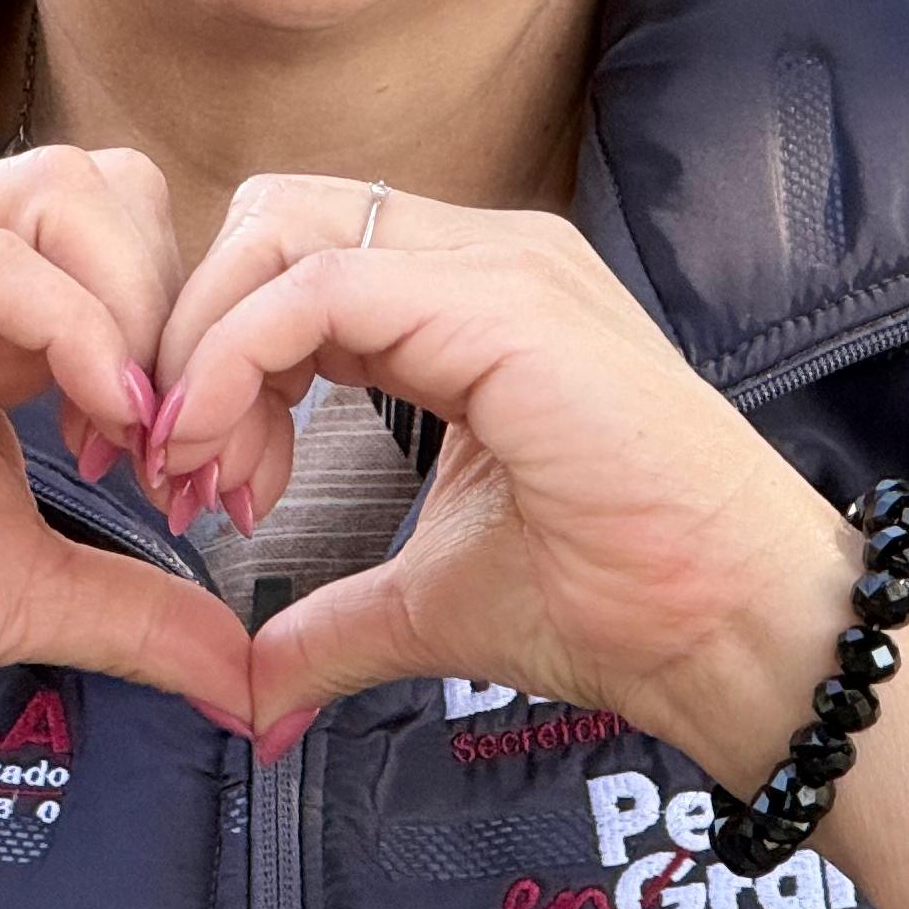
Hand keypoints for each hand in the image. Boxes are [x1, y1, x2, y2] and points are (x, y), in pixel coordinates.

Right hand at [0, 148, 254, 789]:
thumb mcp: (24, 592)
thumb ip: (140, 610)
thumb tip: (251, 677)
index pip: (133, 240)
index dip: (199, 341)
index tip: (208, 471)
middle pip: (114, 185)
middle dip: (181, 308)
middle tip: (185, 442)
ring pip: (65, 191)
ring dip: (137, 312)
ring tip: (138, 437)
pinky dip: (74, 331)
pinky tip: (94, 425)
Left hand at [143, 178, 856, 776]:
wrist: (736, 633)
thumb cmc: (622, 605)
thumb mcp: (434, 602)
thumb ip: (332, 621)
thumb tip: (250, 688)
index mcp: (471, 300)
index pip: (294, 260)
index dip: (213, 355)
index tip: (189, 481)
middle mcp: (485, 256)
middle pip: (271, 219)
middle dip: (189, 333)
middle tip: (172, 470)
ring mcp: (499, 267)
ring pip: (282, 232)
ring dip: (202, 348)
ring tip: (196, 475)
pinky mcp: (502, 308)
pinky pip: (318, 292)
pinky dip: (237, 364)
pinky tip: (223, 457)